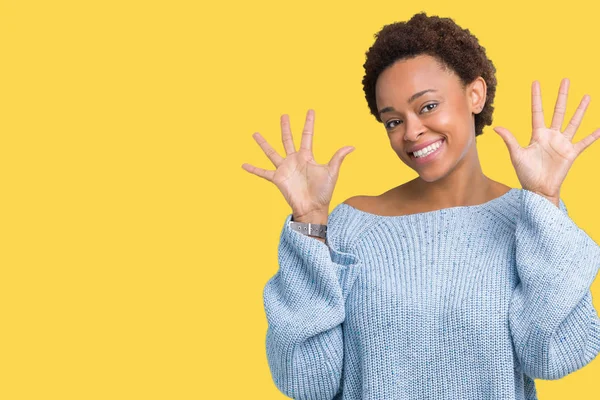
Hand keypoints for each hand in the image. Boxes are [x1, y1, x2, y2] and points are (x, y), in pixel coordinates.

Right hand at [241, 109, 354, 218]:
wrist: (313, 208)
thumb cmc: (324, 192)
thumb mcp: (332, 172)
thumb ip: (338, 158)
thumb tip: (352, 146)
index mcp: (307, 156)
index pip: (307, 135)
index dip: (309, 123)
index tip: (310, 110)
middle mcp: (294, 160)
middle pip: (288, 139)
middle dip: (285, 127)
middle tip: (283, 115)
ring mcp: (285, 169)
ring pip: (271, 152)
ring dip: (263, 143)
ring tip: (255, 134)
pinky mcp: (277, 179)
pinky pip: (263, 172)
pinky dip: (253, 169)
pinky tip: (243, 165)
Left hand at [493, 78, 599, 202]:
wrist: (538, 189)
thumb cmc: (526, 174)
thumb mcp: (516, 155)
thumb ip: (509, 140)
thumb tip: (496, 127)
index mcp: (537, 134)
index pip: (537, 111)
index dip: (537, 97)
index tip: (536, 82)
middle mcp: (551, 136)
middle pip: (558, 111)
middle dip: (562, 96)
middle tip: (566, 80)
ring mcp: (562, 143)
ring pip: (573, 122)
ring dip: (580, 110)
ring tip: (586, 96)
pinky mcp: (571, 153)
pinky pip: (584, 142)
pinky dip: (593, 136)